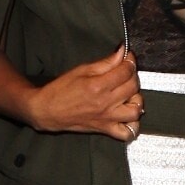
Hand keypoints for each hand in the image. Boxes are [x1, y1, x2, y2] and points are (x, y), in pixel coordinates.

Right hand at [27, 47, 143, 141]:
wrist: (48, 110)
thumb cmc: (61, 89)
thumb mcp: (82, 70)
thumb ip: (106, 62)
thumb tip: (122, 52)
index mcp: (98, 85)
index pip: (126, 71)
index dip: (130, 60)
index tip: (127, 57)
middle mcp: (105, 103)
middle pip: (133, 87)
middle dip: (132, 76)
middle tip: (125, 73)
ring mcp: (107, 118)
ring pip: (136, 110)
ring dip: (136, 100)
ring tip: (128, 94)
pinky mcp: (105, 129)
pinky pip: (127, 133)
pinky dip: (132, 125)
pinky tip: (127, 115)